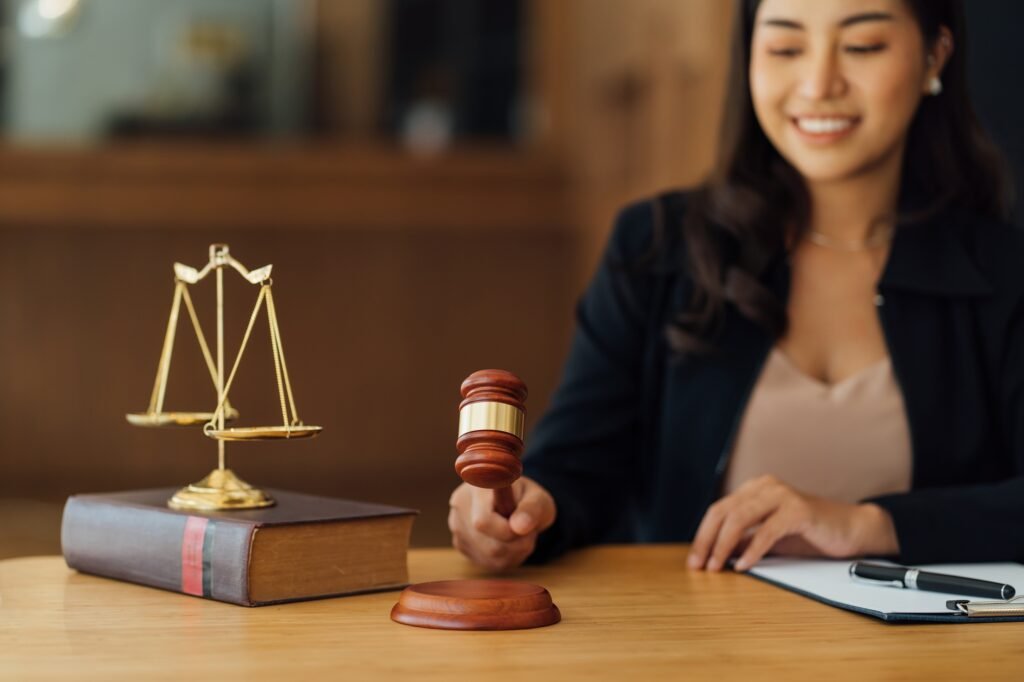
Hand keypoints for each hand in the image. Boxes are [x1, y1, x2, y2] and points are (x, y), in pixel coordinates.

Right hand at [448, 476, 555, 571]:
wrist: (515, 501)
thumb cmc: (527, 498)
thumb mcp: (538, 498)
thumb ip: (532, 509)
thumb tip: (519, 527)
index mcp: (478, 485)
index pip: (483, 521)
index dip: (507, 532)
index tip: (524, 528)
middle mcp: (461, 502)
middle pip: (487, 543)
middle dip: (516, 544)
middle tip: (529, 532)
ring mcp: (456, 524)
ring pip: (488, 556)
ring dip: (513, 552)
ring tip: (520, 536)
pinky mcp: (459, 542)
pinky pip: (486, 562)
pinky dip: (505, 558)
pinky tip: (509, 543)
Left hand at [687, 475, 898, 571]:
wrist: (852, 529)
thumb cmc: (810, 534)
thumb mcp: (769, 539)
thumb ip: (743, 541)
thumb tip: (714, 555)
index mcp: (755, 489)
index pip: (719, 510)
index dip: (703, 535)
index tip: (694, 561)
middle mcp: (765, 486)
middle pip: (724, 512)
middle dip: (707, 541)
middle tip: (699, 566)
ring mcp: (782, 495)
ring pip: (740, 518)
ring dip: (724, 546)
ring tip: (717, 567)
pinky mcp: (798, 510)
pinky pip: (767, 531)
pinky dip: (752, 550)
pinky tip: (744, 566)